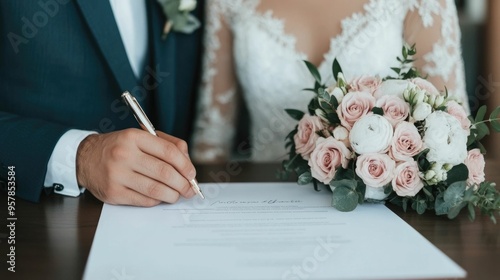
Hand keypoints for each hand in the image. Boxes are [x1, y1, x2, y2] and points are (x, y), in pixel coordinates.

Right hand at [76, 129, 195, 205]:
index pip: (169, 152)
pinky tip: (159, 196)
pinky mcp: (113, 193)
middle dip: (183, 184)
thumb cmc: (120, 148)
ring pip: (156, 190)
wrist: (85, 158)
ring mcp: (117, 175)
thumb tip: (188, 164)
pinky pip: (144, 200)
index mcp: (134, 138)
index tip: (192, 174)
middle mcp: (124, 155)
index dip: (186, 166)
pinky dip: (157, 200)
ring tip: (177, 195)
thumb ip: (167, 144)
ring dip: (172, 195)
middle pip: (165, 173)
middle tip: (190, 189)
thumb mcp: (140, 137)